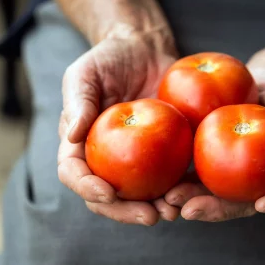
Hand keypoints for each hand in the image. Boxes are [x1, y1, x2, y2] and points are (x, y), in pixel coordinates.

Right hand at [57, 30, 181, 225]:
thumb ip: (77, 103)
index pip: (75, 172)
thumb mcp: (85, 74)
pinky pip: (169, 173)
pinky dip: (178, 187)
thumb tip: (73, 136)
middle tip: (149, 216)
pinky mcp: (163, 149)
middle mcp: (107, 156)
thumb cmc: (109, 58)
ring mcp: (135, 156)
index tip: (107, 193)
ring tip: (173, 212)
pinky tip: (191, 192)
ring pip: (140, 192)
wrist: (144, 49)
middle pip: (109, 195)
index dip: (87, 188)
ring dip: (155, 207)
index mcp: (81, 142)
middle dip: (125, 211)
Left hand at [164, 42, 264, 220]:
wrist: (264, 77)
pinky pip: (202, 169)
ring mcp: (239, 168)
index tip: (263, 204)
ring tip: (170, 198)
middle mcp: (264, 172)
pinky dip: (184, 176)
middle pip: (246, 199)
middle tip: (191, 210)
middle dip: (219, 208)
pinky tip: (165, 177)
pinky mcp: (219, 155)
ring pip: (219, 191)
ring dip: (194, 198)